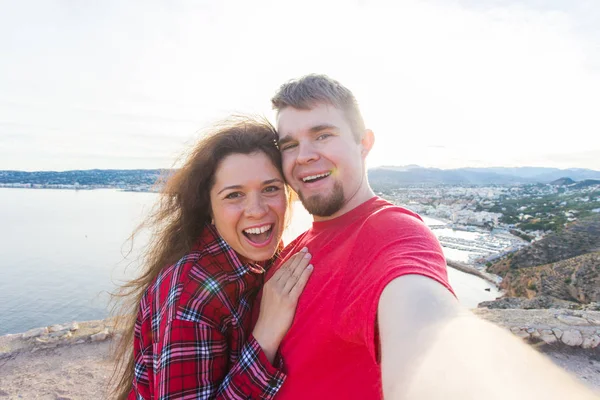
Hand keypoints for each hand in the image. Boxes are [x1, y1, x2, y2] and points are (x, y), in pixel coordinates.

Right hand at [253, 247, 312, 362]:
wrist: (266, 331)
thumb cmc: (268, 317)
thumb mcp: (268, 298)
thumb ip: (275, 287)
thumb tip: (285, 279)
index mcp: (269, 284)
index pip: (282, 268)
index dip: (292, 259)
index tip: (299, 252)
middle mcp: (274, 286)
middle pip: (289, 269)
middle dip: (298, 258)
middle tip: (307, 250)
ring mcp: (282, 293)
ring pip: (294, 275)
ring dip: (303, 264)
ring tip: (309, 256)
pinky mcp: (289, 301)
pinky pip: (299, 285)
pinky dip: (305, 275)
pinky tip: (310, 268)